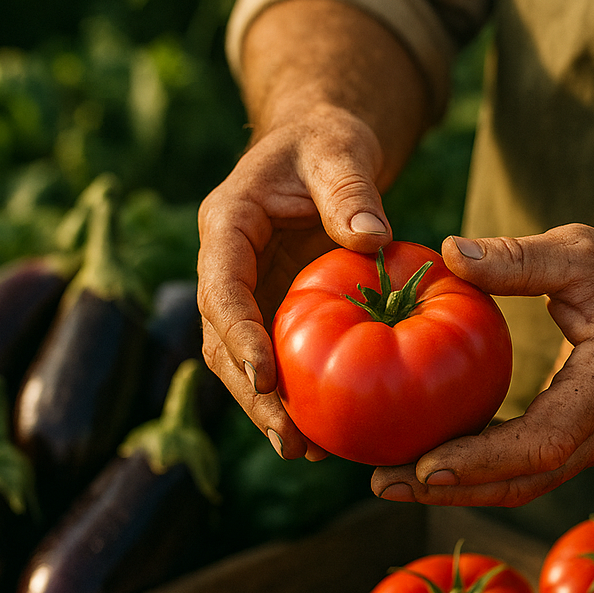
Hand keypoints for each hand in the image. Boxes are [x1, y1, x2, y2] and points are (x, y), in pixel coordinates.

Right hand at [197, 0, 428, 456]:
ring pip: (240, 361)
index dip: (239, 335)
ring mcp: (246, 293)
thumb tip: (372, 241)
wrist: (322, 145)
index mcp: (227, 224)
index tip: (267, 377)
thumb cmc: (327, 140)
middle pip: (222, 340)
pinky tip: (326, 435)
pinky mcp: (271, 312)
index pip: (221, 287)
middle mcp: (224, 266)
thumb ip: (351, 190)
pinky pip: (276, 359)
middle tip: (289, 438)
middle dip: (250, 393)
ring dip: (266, 408)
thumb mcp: (339, 150)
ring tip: (303, 452)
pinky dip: (293, 396)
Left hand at [369, 225, 593, 505]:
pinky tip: (430, 463)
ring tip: (392, 483)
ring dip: (461, 489)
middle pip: (527, 478)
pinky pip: (529, 468)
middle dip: (454, 488)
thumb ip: (519, 258)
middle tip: (384, 483)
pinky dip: (480, 472)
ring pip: (527, 483)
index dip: (484, 460)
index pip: (545, 439)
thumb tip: (449, 252)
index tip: (425, 467)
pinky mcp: (585, 444)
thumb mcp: (583, 252)